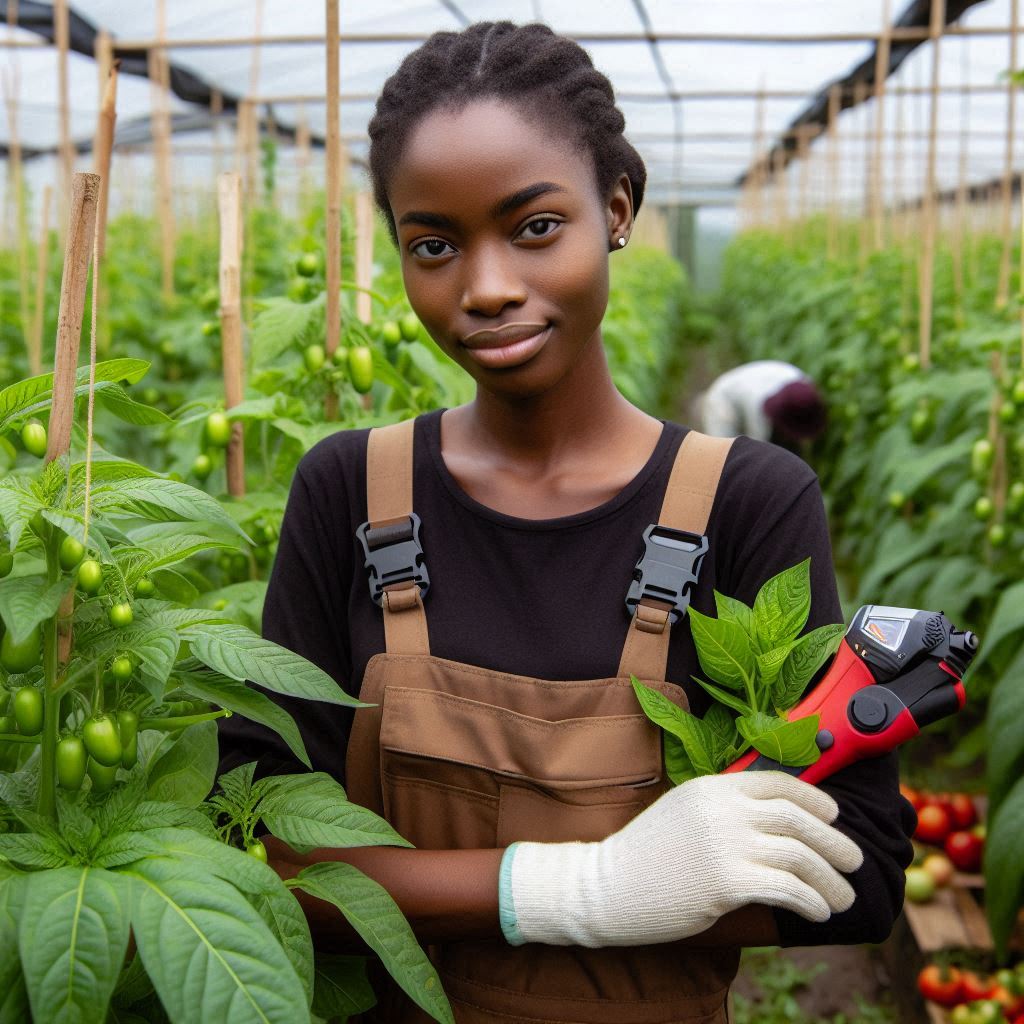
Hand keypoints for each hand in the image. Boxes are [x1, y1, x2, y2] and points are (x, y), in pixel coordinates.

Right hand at [500, 771, 863, 947]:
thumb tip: (779, 820)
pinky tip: (818, 911)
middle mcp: (722, 808)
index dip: (815, 800)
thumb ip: (725, 807)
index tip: (835, 817)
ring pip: (798, 856)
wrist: (606, 886)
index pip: (779, 783)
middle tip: (853, 861)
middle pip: (797, 819)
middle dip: (833, 842)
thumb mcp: (685, 811)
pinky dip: (810, 900)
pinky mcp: (726, 882)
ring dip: (829, 879)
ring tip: (842, 896)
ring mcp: (724, 843)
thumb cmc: (647, 854)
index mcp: (713, 786)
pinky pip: (786, 888)